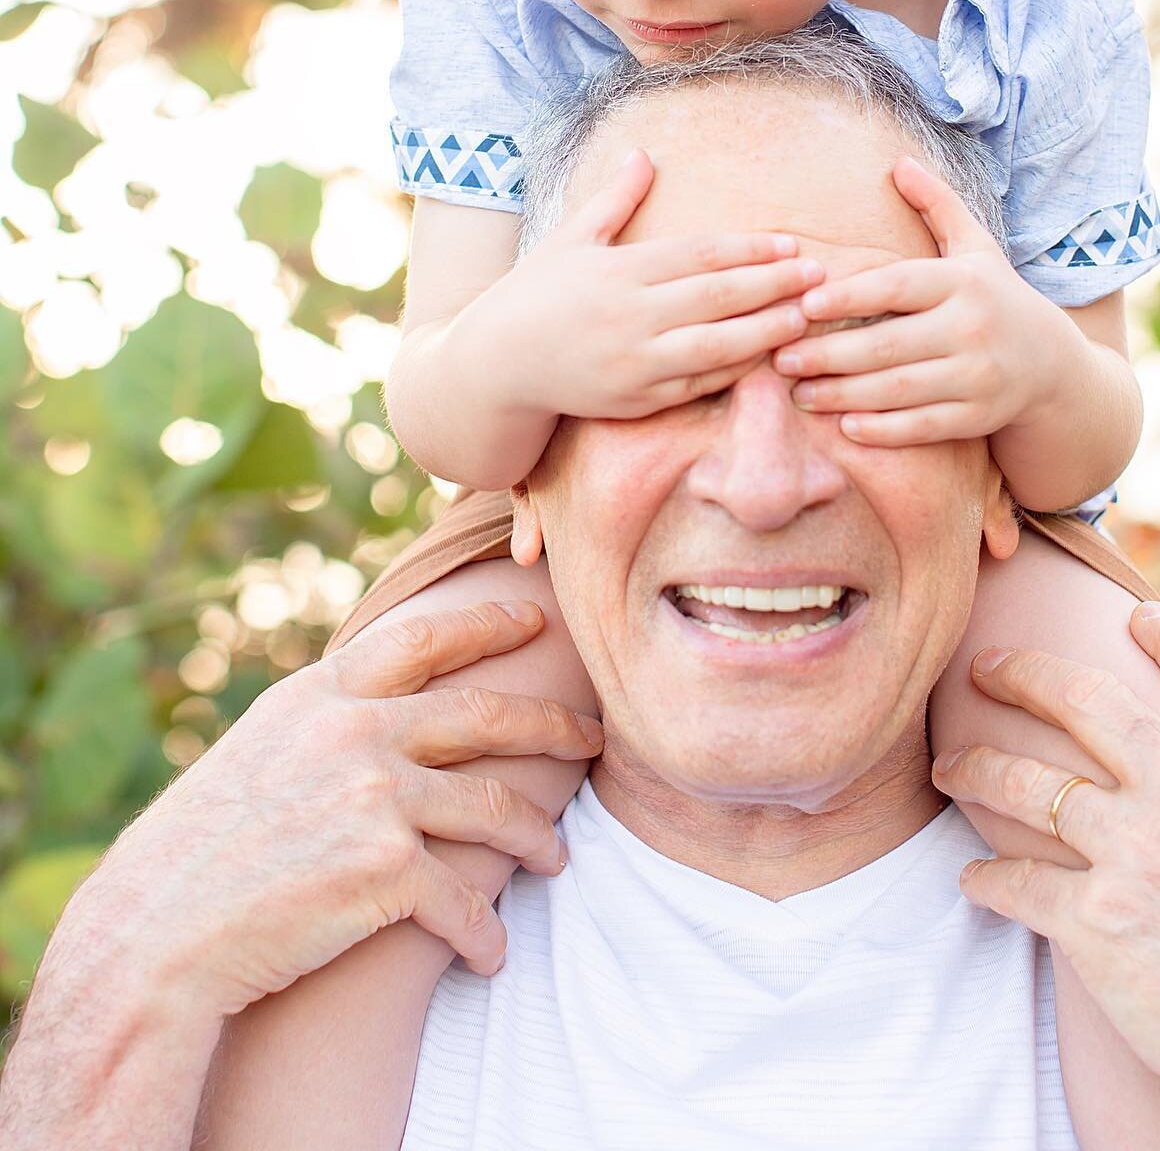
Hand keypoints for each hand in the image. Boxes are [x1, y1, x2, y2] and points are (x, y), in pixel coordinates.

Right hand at [49, 602, 602, 1021]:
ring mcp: (375, 795)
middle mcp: (356, 730)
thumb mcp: (260, 749)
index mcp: (322, 694)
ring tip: (556, 857)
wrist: (155, 933)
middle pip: (485, 715)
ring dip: (535, 837)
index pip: (425, 638)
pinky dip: (483, 933)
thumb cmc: (199, 850)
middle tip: (592, 736)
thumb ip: (326, 719)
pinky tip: (490, 953)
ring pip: (493, 808)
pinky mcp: (386, 869)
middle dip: (551, 724)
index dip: (488, 625)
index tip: (536, 619)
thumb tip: (380, 701)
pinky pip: (464, 900)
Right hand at [499, 148, 823, 417]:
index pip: (698, 255)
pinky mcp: (636, 401)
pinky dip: (735, 371)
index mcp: (618, 271)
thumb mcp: (571, 240)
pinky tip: (768, 356)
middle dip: (773, 285)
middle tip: (818, 274)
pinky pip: (698, 385)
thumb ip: (615, 199)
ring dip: (766, 331)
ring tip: (805, 316)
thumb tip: (645, 153)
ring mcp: (634, 364)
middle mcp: (629, 317)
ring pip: (715, 347)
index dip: (749, 250)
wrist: (495, 367)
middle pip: (717, 298)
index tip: (790, 244)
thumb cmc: (534, 295)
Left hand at [772, 156, 1076, 444]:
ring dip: (843, 395)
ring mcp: (978, 376)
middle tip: (781, 359)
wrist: (1054, 365)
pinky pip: (923, 426)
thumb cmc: (995, 298)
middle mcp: (972, 328)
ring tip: (799, 394)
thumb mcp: (975, 248)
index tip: (803, 305)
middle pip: (888, 344)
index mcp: (963, 282)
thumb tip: (899, 162)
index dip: (848, 296)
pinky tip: (845, 426)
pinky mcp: (979, 417)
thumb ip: (936, 205)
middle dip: (828, 355)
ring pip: (899, 389)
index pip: (897, 286)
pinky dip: (883, 430)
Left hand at [932, 607, 1159, 1147]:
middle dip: (1021, 671)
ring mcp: (1136, 855)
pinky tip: (973, 881)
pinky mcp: (1095, 922)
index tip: (1137, 616)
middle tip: (985, 666)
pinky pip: (1014, 884)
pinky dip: (985, 881)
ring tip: (949, 764)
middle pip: (1083, 700)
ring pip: (1026, 781)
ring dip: (975, 767)